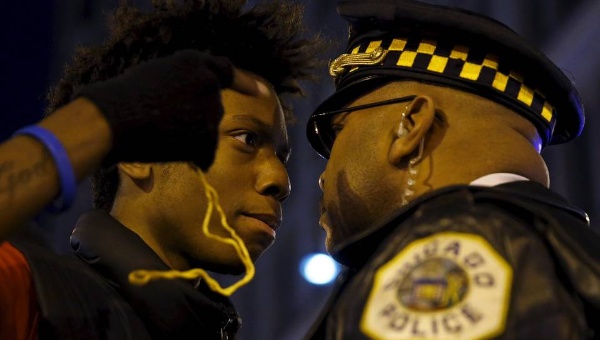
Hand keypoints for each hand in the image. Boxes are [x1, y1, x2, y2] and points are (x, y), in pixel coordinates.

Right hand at [73, 50, 263, 169]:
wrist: (112, 120)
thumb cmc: (121, 98)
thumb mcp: (156, 76)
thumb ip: (184, 82)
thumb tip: (194, 98)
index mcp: (194, 62)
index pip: (226, 71)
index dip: (245, 83)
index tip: (264, 92)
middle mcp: (208, 82)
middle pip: (212, 108)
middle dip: (195, 119)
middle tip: (163, 122)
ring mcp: (210, 108)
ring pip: (207, 132)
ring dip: (189, 137)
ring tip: (159, 132)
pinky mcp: (208, 135)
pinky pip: (205, 152)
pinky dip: (192, 156)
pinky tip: (168, 148)